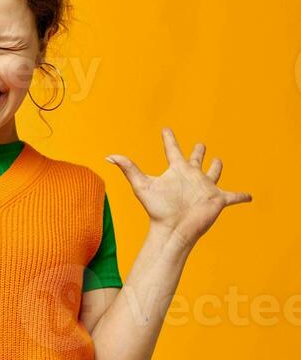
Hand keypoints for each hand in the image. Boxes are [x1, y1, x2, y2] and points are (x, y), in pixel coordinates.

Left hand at [105, 128, 252, 249]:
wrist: (173, 230)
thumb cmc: (158, 210)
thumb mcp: (142, 186)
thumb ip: (128, 169)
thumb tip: (108, 156)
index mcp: (176, 171)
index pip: (172, 149)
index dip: (168, 139)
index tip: (166, 129)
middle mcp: (191, 177)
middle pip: (196, 160)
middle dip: (199, 152)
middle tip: (201, 144)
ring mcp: (205, 188)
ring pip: (214, 174)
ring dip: (216, 168)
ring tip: (218, 161)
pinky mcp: (218, 200)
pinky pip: (234, 197)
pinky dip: (242, 196)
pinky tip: (250, 196)